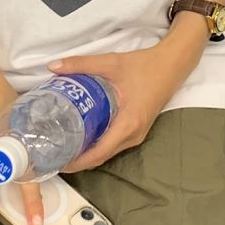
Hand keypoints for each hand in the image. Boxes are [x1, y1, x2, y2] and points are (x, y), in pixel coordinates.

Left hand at [49, 45, 174, 170]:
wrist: (171, 65)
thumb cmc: (144, 66)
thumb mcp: (111, 63)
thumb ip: (81, 64)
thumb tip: (53, 67)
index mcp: (128, 123)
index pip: (99, 153)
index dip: (78, 161)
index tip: (58, 161)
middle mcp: (133, 134)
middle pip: (101, 157)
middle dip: (77, 161)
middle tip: (54, 153)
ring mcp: (137, 135)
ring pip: (107, 153)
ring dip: (87, 155)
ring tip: (63, 148)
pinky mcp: (137, 131)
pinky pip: (114, 145)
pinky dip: (97, 147)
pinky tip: (81, 138)